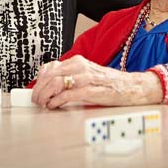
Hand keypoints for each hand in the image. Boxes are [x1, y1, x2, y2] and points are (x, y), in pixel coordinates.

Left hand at [31, 55, 161, 108]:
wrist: (131, 87)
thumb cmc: (109, 83)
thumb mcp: (86, 74)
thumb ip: (70, 76)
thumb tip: (49, 83)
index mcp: (78, 62)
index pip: (50, 67)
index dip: (39, 80)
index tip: (36, 90)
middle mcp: (80, 67)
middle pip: (50, 76)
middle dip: (39, 89)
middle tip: (36, 100)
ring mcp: (86, 78)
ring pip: (56, 83)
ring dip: (45, 96)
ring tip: (43, 104)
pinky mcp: (92, 91)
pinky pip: (69, 95)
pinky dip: (57, 101)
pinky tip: (54, 105)